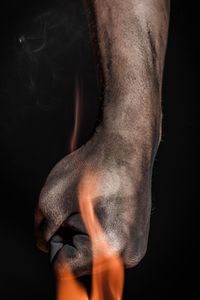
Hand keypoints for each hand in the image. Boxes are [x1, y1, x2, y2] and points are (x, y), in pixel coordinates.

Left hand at [35, 126, 153, 275]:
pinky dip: (97, 228)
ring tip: (94, 202)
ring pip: (93, 252)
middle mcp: (128, 254)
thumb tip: (47, 243)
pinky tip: (103, 204)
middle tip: (80, 205)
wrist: (126, 145)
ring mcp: (137, 245)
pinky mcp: (139, 236)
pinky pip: (107, 243)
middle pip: (80, 261)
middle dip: (70, 235)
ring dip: (84, 231)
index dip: (56, 237)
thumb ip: (43, 232)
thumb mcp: (51, 199)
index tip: (66, 214)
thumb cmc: (94, 167)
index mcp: (108, 248)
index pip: (62, 264)